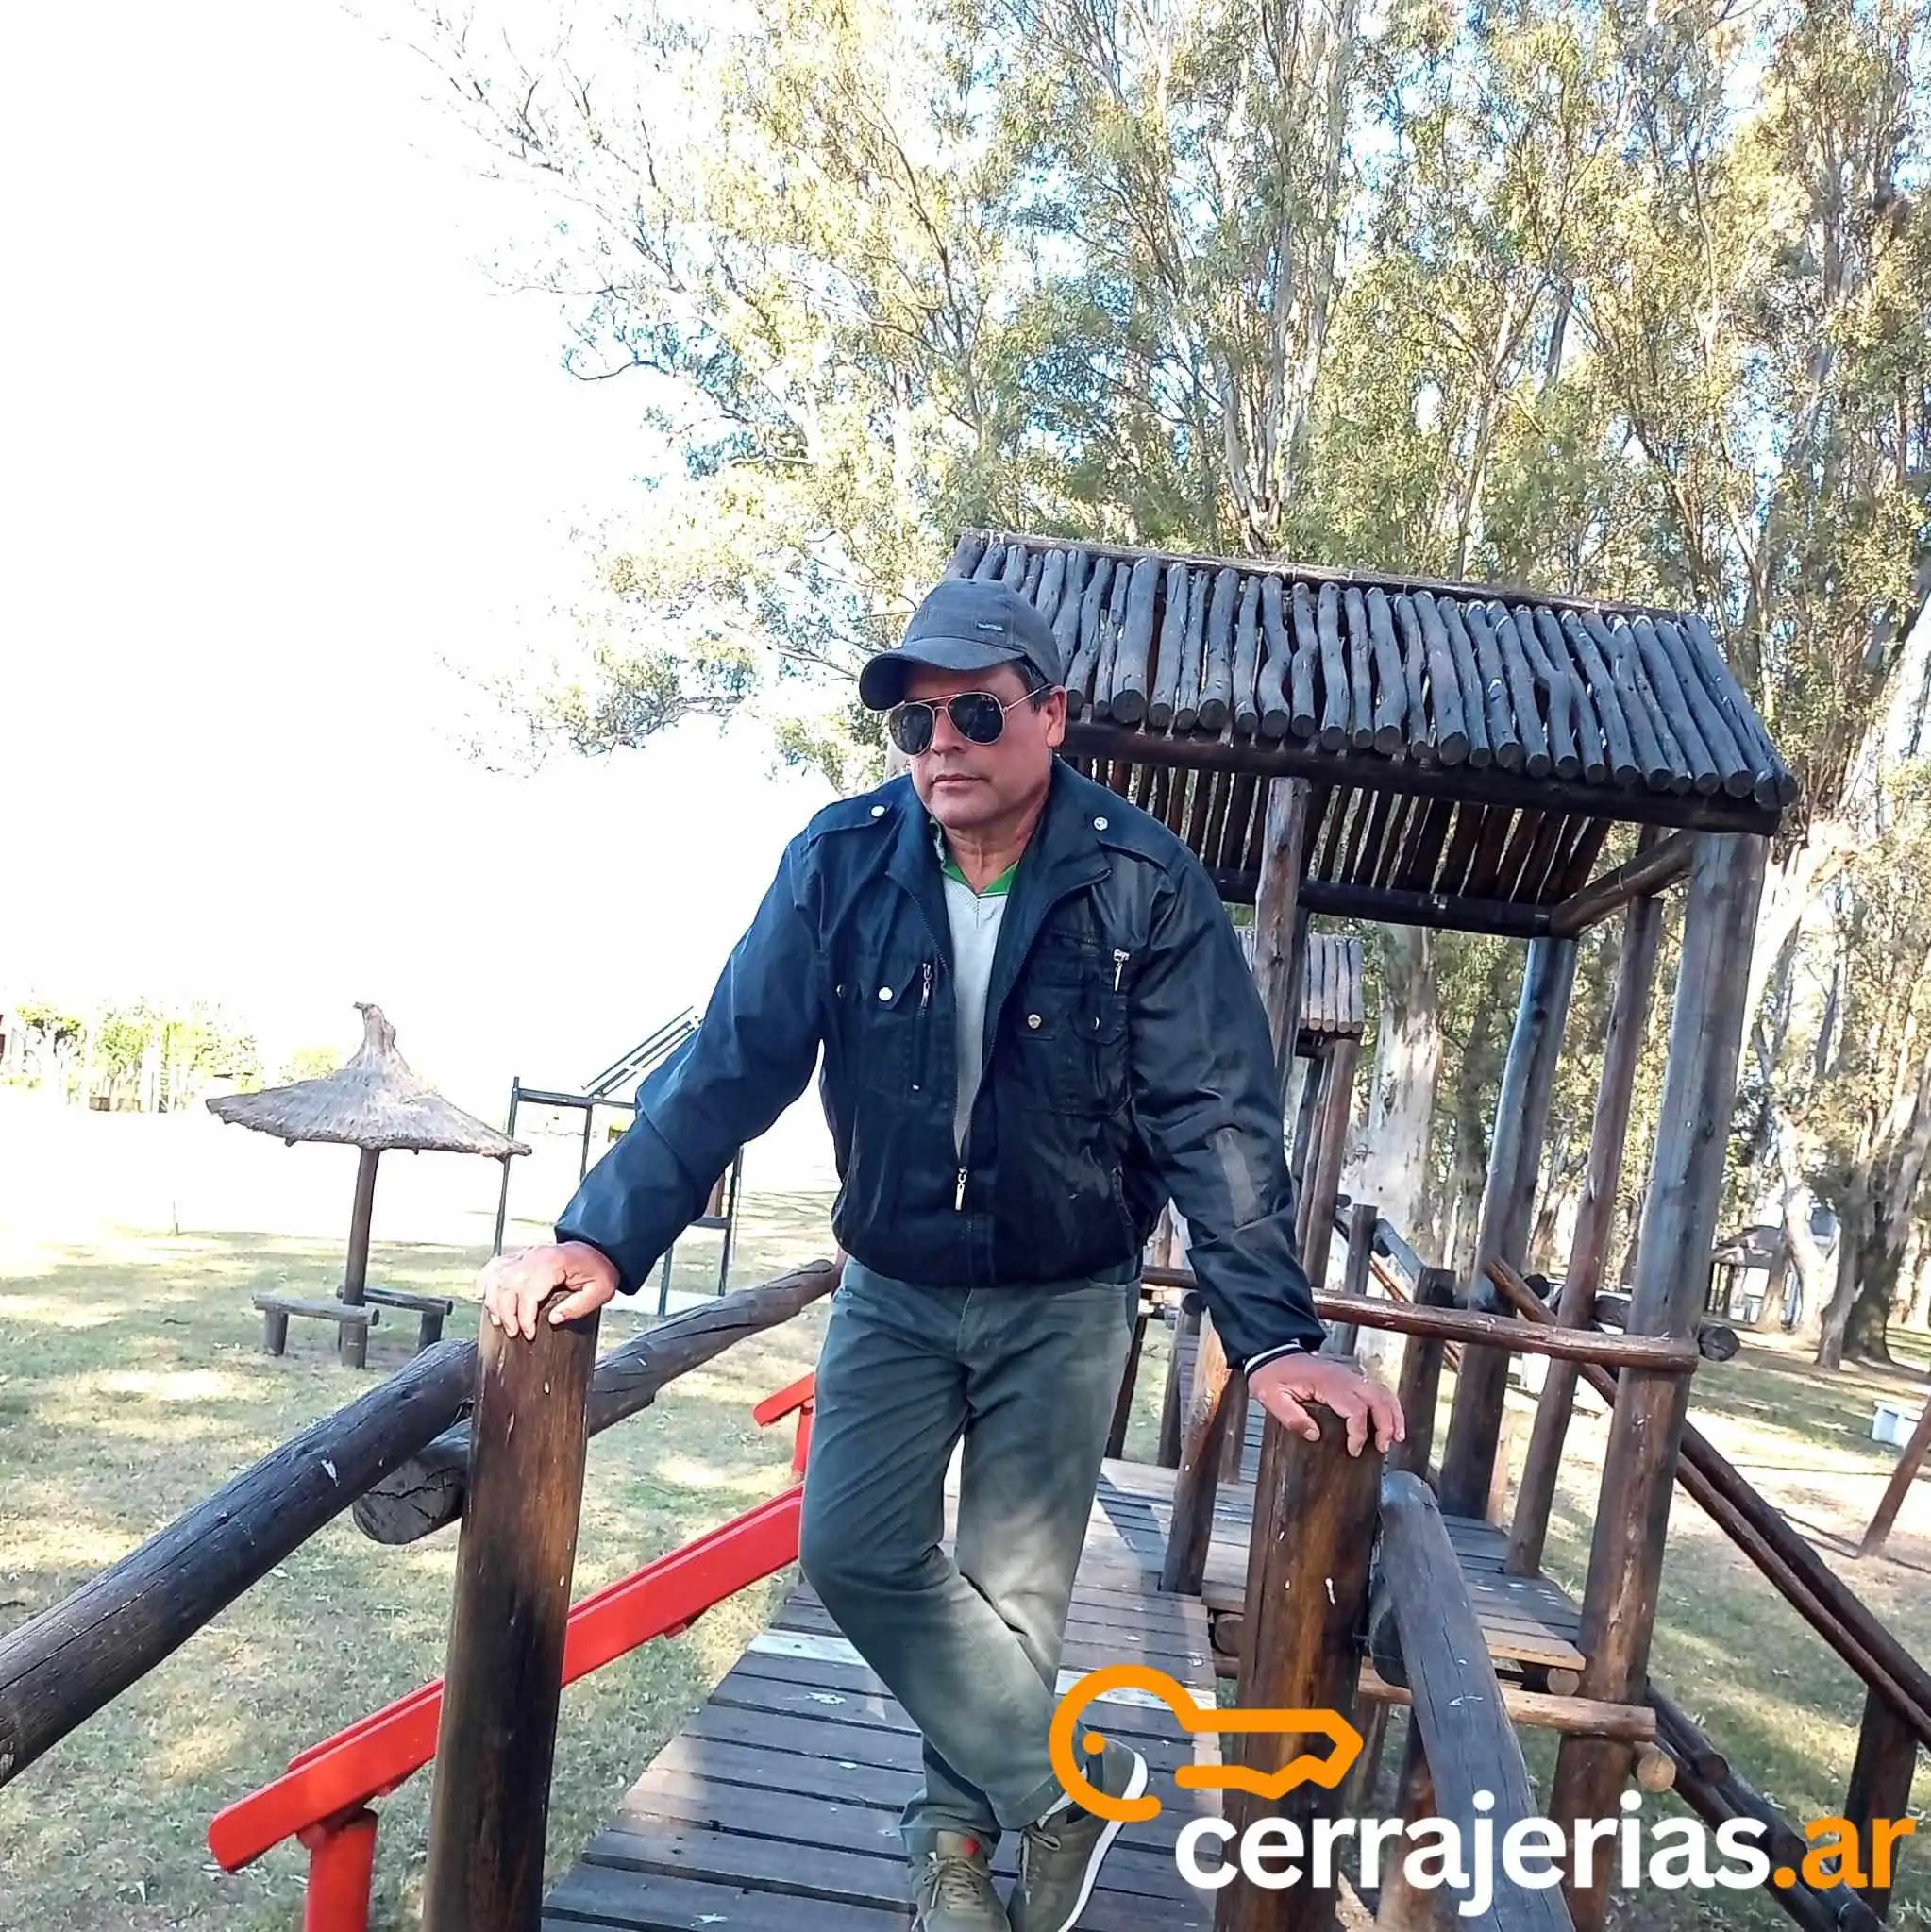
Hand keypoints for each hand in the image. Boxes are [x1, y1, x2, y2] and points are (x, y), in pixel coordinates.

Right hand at [477, 1241, 618, 1340]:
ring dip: (493, 1302)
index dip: (524, 1317)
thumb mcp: (601, 1290)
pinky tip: (483, 1296)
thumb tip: (554, 1319)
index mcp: (554, 1262)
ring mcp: (524, 1254)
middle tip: (513, 1333)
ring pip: (496, 1277)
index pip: (529, 1291)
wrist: (597, 1248)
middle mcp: (534, 1255)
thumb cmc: (598, 1269)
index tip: (528, 1334)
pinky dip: (485, 1281)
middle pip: (507, 1285)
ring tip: (500, 1322)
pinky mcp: (519, 1256)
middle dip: (506, 1314)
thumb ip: (579, 1306)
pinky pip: (494, 1267)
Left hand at [1247, 1352, 1404, 1457]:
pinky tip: (1391, 1422)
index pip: (1355, 1408)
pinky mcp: (1350, 1379)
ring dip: (1393, 1414)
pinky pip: (1377, 1390)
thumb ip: (1291, 1417)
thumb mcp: (1271, 1396)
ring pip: (1382, 1392)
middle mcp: (1343, 1376)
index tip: (1354, 1450)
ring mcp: (1349, 1375)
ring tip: (1395, 1438)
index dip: (1359, 1432)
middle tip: (1383, 1448)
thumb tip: (1314, 1435)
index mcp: (1325, 1382)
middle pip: (1377, 1398)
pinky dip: (1388, 1406)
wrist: (1273, 1352)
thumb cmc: (1272, 1374)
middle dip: (1386, 1424)